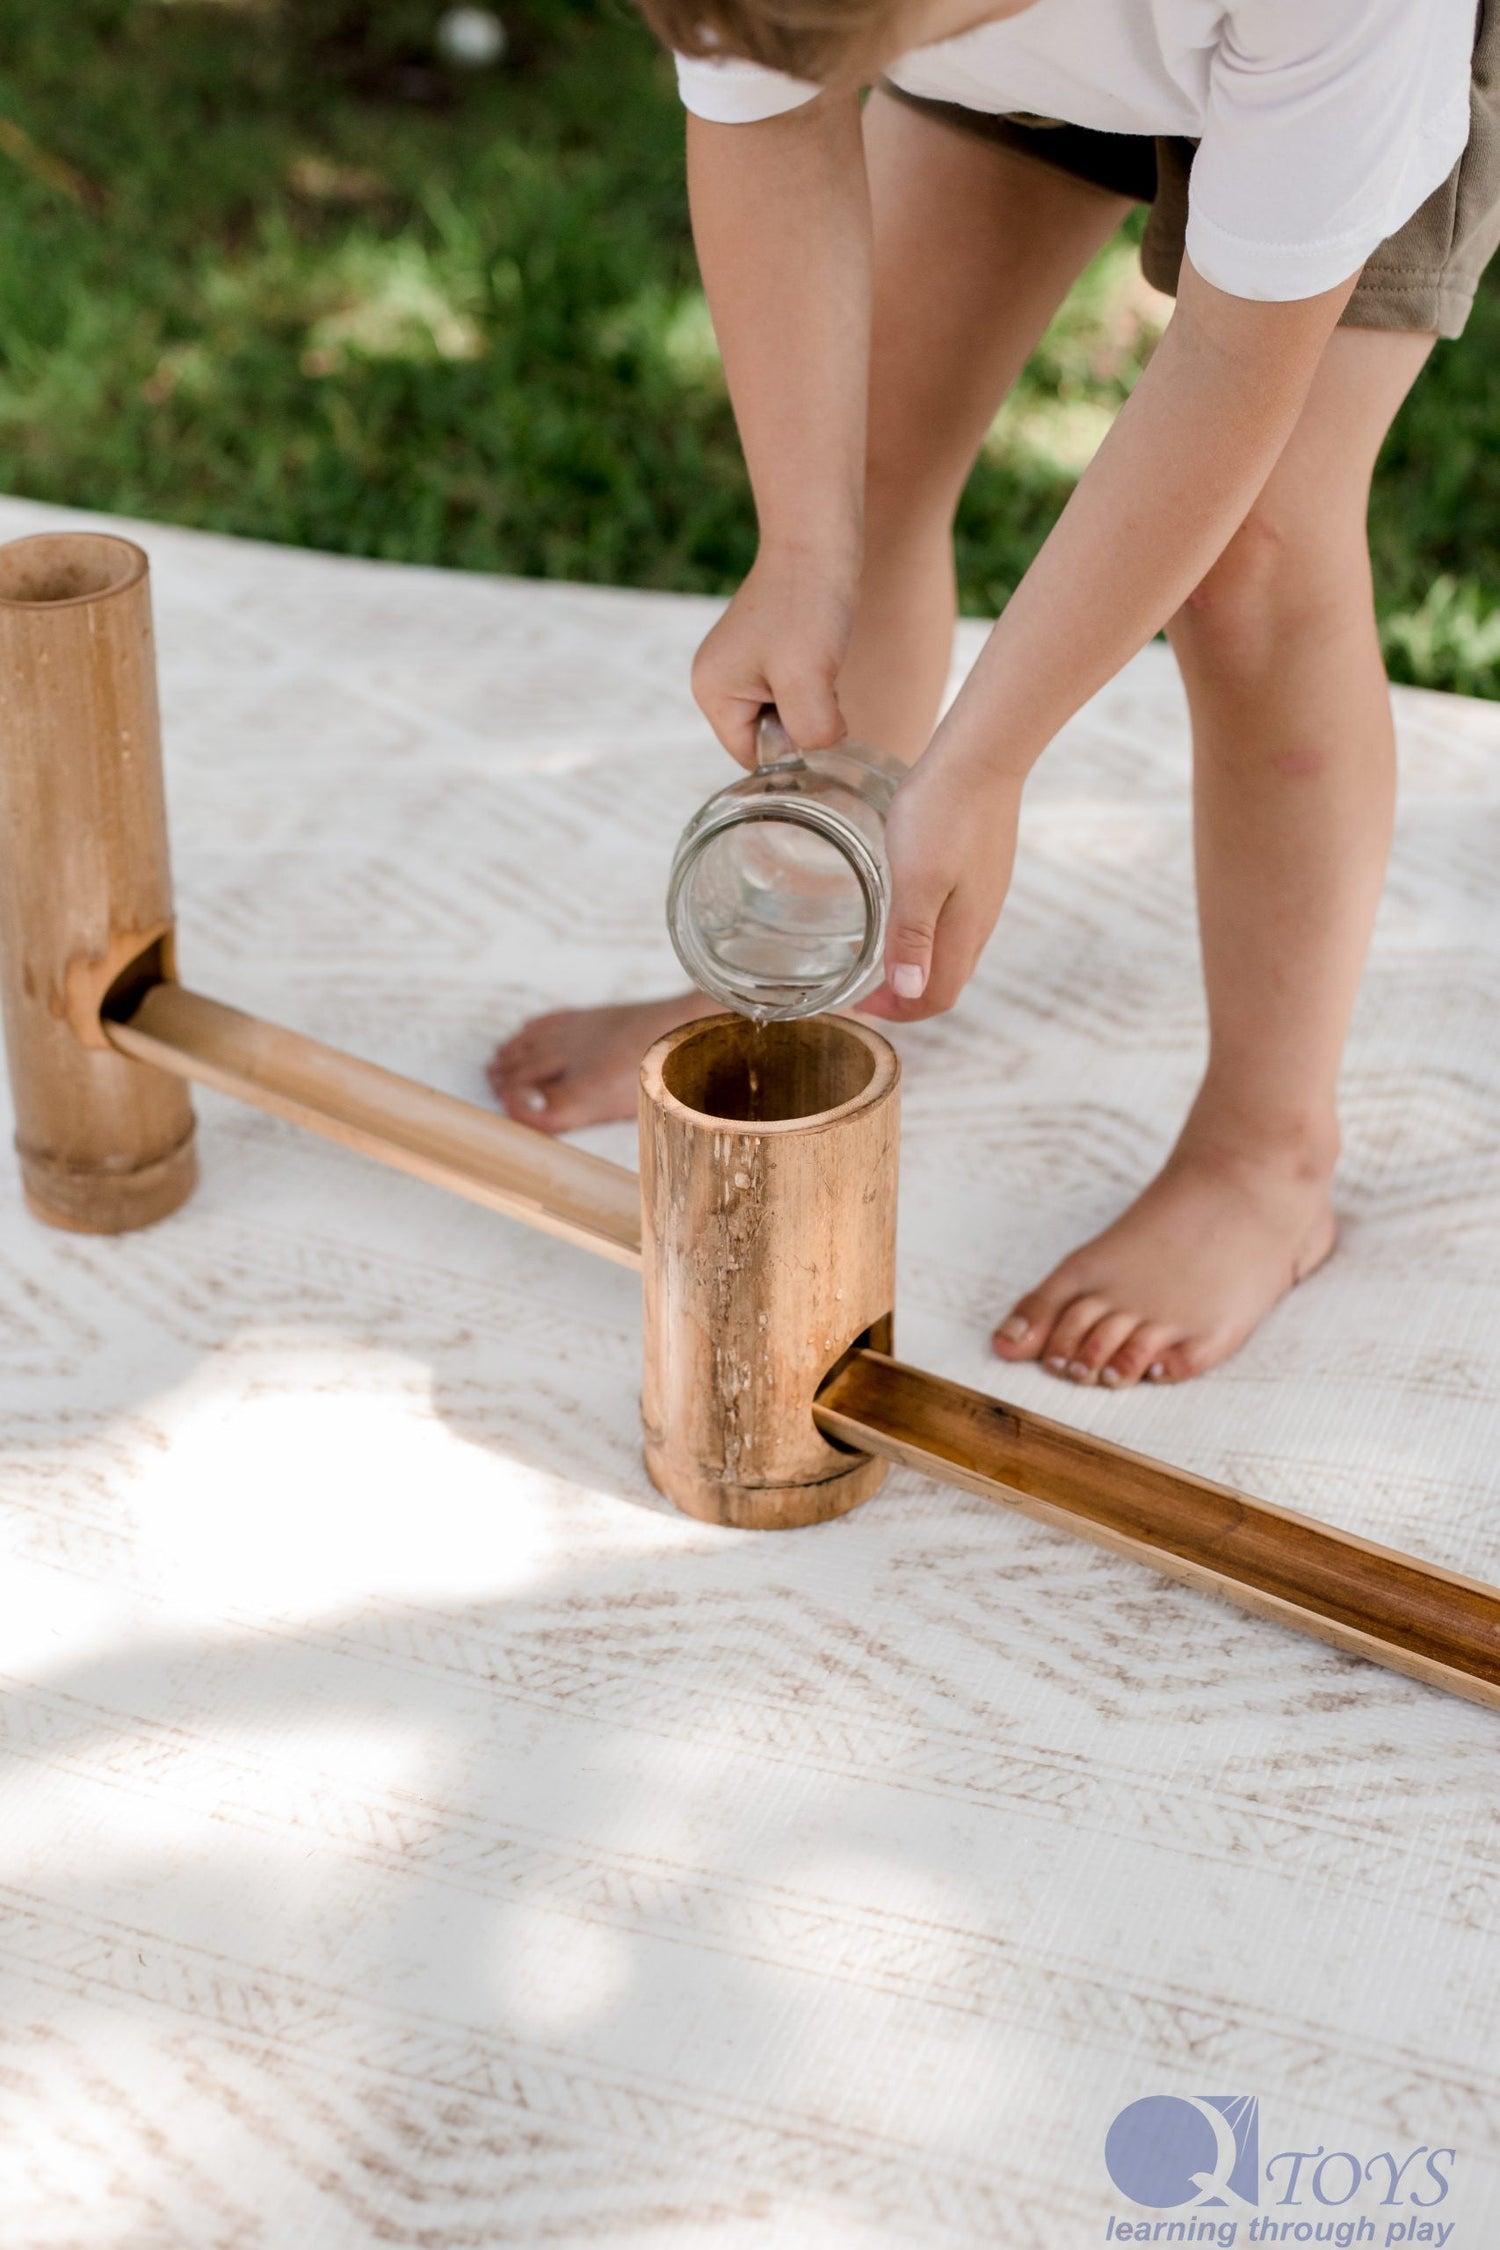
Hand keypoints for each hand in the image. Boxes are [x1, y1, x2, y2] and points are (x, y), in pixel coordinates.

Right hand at [691, 545, 858, 767]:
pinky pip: (793, 692)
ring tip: (821, 666)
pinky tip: (822, 659)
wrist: (819, 543)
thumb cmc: (807, 606)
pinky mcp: (765, 653)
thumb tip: (821, 751)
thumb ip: (810, 731)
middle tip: (821, 684)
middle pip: (768, 739)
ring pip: (786, 716)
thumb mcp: (807, 679)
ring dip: (812, 703)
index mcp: (711, 692)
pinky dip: (814, 685)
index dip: (790, 751)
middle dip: (801, 724)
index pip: (752, 758)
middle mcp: (716, 681)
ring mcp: (740, 666)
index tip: (816, 714)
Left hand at [861, 740, 1023, 1020]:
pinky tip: (905, 914)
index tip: (859, 1005)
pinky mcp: (982, 870)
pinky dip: (928, 937)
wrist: (983, 755)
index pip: (938, 996)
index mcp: (964, 931)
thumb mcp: (918, 878)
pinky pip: (957, 922)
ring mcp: (985, 895)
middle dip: (907, 997)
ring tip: (879, 959)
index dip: (900, 1012)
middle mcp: (980, 921)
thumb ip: (913, 935)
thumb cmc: (944, 813)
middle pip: (947, 980)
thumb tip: (910, 993)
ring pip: (953, 952)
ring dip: (917, 966)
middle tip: (864, 992)